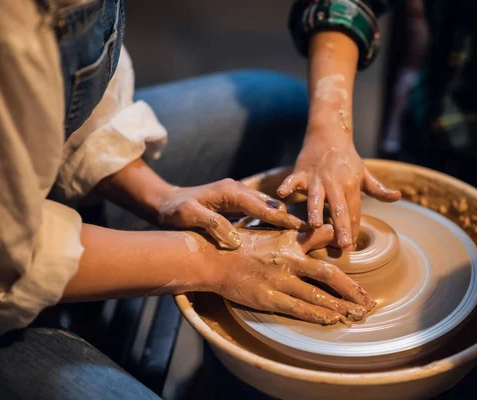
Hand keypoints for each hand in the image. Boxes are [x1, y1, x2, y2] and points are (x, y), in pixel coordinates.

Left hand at [153, 178, 305, 249]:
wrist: (164, 203)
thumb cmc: (175, 211)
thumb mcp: (189, 216)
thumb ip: (212, 224)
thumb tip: (235, 239)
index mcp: (230, 192)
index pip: (262, 206)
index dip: (282, 219)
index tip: (302, 228)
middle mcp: (238, 191)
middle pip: (270, 205)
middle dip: (290, 218)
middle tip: (312, 233)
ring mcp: (238, 196)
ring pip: (267, 207)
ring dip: (282, 220)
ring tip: (303, 236)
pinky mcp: (236, 204)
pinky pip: (259, 212)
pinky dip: (271, 221)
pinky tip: (281, 235)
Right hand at [210, 225, 374, 323]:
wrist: (211, 257)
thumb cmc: (237, 243)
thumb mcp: (266, 229)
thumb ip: (289, 229)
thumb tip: (310, 226)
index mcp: (288, 239)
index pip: (323, 237)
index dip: (343, 243)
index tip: (358, 253)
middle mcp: (288, 259)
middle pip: (329, 274)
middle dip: (351, 289)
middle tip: (368, 301)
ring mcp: (278, 279)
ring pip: (317, 295)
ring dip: (340, 306)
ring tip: (357, 315)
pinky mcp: (267, 297)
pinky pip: (298, 308)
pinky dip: (317, 314)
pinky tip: (332, 320)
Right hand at [277, 133, 400, 249]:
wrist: (328, 134)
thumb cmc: (346, 158)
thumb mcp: (364, 173)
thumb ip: (378, 189)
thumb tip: (397, 197)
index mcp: (351, 185)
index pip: (353, 211)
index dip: (353, 229)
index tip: (351, 248)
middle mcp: (334, 183)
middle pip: (338, 207)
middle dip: (341, 226)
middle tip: (343, 246)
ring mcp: (316, 178)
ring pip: (315, 197)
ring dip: (314, 210)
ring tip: (314, 225)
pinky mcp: (300, 172)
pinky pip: (292, 180)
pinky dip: (287, 185)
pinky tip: (281, 195)